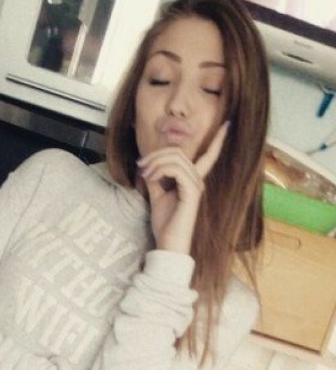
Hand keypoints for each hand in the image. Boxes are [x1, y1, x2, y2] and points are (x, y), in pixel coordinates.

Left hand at [138, 121, 229, 253]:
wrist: (167, 245)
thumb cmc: (165, 224)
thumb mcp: (157, 196)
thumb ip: (157, 179)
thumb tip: (150, 165)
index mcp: (193, 181)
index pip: (209, 156)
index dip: (218, 141)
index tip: (227, 124)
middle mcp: (198, 181)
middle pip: (181, 153)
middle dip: (158, 154)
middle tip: (141, 165)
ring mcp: (196, 187)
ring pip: (178, 158)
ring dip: (156, 162)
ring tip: (144, 174)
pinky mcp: (191, 193)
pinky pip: (177, 170)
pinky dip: (161, 170)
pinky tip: (150, 178)